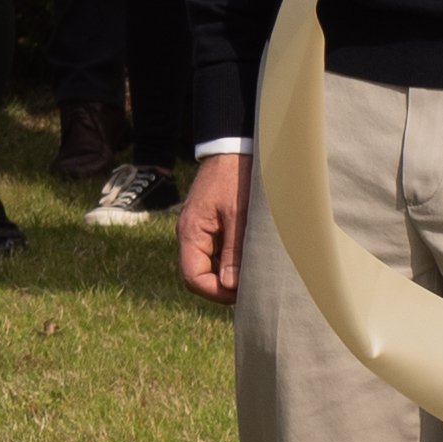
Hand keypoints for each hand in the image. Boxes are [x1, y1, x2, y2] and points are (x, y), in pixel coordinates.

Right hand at [177, 152, 249, 305]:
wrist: (233, 148)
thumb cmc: (236, 178)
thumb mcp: (239, 216)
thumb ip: (234, 251)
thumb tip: (229, 286)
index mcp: (190, 232)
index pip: (193, 278)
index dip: (216, 292)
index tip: (242, 293)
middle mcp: (189, 234)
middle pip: (198, 275)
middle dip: (222, 286)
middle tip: (251, 287)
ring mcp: (198, 230)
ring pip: (207, 266)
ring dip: (227, 274)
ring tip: (253, 272)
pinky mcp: (209, 225)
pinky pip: (214, 253)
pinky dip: (229, 261)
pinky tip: (248, 257)